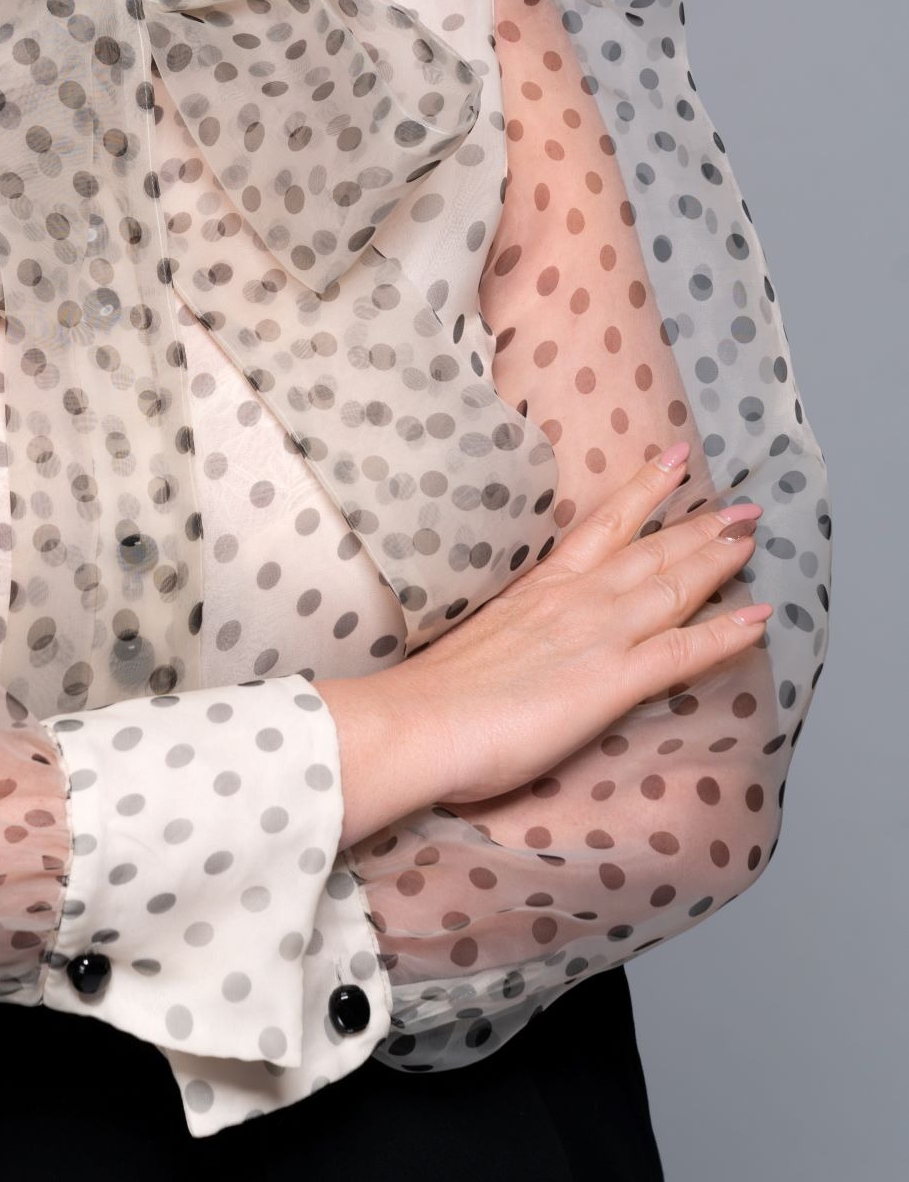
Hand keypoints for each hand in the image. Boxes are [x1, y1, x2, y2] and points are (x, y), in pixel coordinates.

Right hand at [318, 439, 773, 844]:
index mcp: (540, 589)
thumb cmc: (435, 693)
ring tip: (753, 538)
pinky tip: (759, 618)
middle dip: (699, 525)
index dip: (642, 493)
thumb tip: (518, 639)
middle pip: (650, 550)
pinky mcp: (612, 679)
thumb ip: (511, 630)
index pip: (602, 528)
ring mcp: (598, 635)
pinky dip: (725, 633)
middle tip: (743, 506)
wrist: (421, 720)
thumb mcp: (479, 639)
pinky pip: (683, 650)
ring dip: (718, 560)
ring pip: (673, 585)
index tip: (671, 461)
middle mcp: (576, 599)